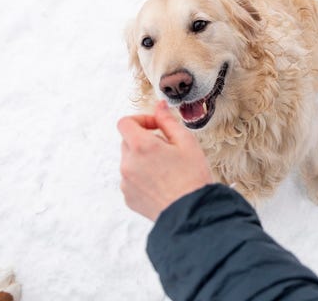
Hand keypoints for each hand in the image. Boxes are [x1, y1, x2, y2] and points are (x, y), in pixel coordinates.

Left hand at [118, 101, 212, 220]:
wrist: (191, 212)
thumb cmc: (192, 177)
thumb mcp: (186, 142)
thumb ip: (168, 121)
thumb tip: (159, 106)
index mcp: (141, 146)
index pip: (125, 122)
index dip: (141, 120)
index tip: (156, 127)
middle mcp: (128, 163)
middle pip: (128, 141)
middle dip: (145, 140)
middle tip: (168, 150)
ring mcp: (126, 181)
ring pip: (130, 161)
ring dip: (143, 160)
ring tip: (167, 170)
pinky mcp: (128, 197)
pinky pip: (131, 179)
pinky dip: (142, 177)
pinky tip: (163, 184)